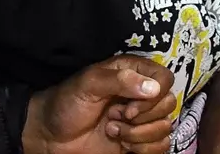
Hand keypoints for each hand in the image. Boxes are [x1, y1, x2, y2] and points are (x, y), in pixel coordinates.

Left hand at [23, 55, 176, 153]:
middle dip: (143, 117)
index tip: (130, 107)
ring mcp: (141, 119)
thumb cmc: (67, 103)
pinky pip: (161, 146)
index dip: (154, 95)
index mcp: (133, 73)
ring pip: (165, 127)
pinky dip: (143, 149)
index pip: (165, 79)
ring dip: (139, 135)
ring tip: (113, 130)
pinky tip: (121, 143)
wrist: (51, 136)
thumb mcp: (89, 84)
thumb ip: (120, 80)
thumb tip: (154, 89)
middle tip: (117, 117)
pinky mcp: (139, 141)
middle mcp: (141, 94)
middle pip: (168, 104)